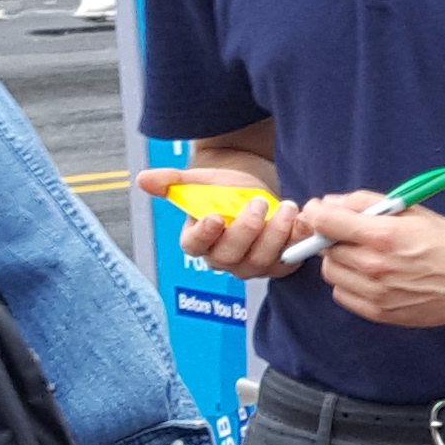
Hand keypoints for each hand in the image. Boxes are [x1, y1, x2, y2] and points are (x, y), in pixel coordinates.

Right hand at [136, 168, 309, 280]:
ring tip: (287, 207)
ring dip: (275, 235)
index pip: (194, 246)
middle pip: (230, 256)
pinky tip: (301, 221)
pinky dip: (297, 242)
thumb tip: (143, 179)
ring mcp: (251, 264)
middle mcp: (223, 258)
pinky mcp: (277, 264)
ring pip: (261, 261)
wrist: (254, 187)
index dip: (204, 235)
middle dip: (246, 230)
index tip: (215, 217)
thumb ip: (173, 181)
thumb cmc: (223, 186)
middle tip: (259, 202)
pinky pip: (287, 261)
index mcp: (198, 240)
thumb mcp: (200, 180)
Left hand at [301, 198, 444, 325]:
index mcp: (383, 236)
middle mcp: (375, 267)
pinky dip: (349, 284)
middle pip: (325, 249)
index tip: (318, 211)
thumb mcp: (410, 210)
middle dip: (333, 237)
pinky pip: (343, 295)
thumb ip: (366, 203)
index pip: (326, 222)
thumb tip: (329, 204)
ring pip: (331, 273)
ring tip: (364, 256)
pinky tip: (370, 276)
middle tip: (353, 234)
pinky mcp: (379, 313)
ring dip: (340, 261)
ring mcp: (376, 293)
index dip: (316, 213)